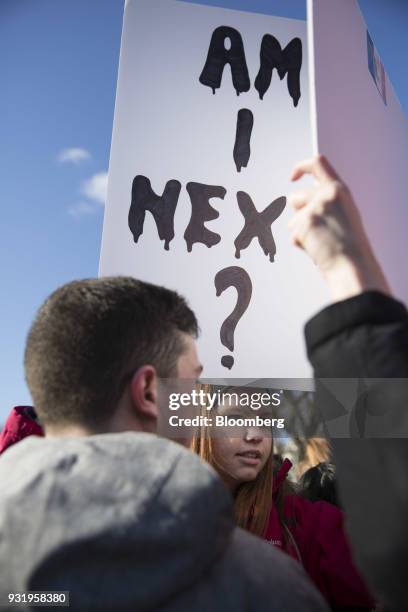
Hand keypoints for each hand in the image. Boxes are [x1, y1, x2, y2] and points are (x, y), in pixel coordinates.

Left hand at [288, 155, 389, 300]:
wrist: (352, 266)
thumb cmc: (349, 247)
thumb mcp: (343, 214)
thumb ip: (326, 203)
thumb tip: (301, 202)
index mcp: (339, 190)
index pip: (318, 164)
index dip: (301, 167)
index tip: (293, 176)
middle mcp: (327, 194)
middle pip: (295, 197)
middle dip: (297, 215)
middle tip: (316, 231)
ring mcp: (315, 208)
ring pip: (292, 218)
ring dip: (299, 230)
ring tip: (319, 241)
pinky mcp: (305, 223)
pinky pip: (292, 235)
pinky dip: (301, 245)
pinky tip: (316, 249)